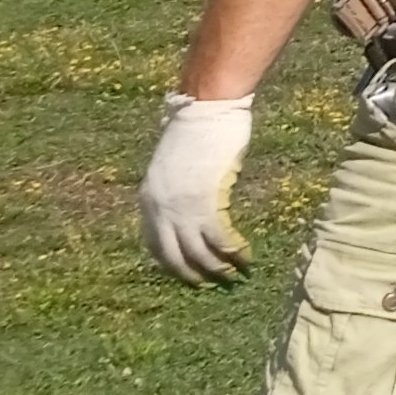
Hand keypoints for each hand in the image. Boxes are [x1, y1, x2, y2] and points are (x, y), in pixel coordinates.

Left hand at [143, 93, 257, 282]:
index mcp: (150, 197)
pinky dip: (234, 254)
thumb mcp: (174, 164)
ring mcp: (182, 208)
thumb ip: (177, 186)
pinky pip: (220, 240)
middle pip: (174, 256)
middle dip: (192, 276)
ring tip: (234, 278)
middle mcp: (160, 208)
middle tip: (210, 286)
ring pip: (199, 254)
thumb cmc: (195, 127)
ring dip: (217, 270)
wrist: (206, 108)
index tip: (187, 274)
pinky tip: (246, 259)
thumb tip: (191, 202)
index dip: (171, 263)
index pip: (154, 244)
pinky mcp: (206, 203)